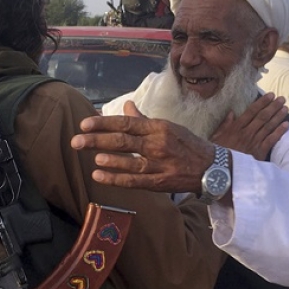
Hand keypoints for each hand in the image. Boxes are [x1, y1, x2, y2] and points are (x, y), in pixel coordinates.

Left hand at [70, 100, 213, 192]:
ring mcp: (159, 164)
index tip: (85, 123)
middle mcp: (157, 144)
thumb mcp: (168, 126)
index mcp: (158, 127)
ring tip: (91, 158)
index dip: (103, 123)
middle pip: (122, 141)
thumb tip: (126, 106)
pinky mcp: (160, 182)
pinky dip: (115, 179)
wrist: (212, 167)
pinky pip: (134, 181)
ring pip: (128, 162)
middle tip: (76, 141)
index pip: (126, 123)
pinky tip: (99, 176)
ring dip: (108, 160)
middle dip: (96, 141)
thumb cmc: (187, 144)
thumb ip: (144, 119)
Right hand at [211, 93, 288, 160]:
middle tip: (282, 99)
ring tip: (285, 108)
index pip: (251, 111)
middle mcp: (247, 133)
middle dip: (273, 106)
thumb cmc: (217, 154)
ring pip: (269, 126)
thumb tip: (232, 112)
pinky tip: (286, 125)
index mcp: (235, 128)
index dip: (262, 102)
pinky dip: (279, 132)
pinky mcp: (260, 153)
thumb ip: (224, 125)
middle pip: (262, 117)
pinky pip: (271, 140)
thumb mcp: (215, 138)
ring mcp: (254, 142)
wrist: (222, 171)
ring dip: (278, 116)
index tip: (270, 95)